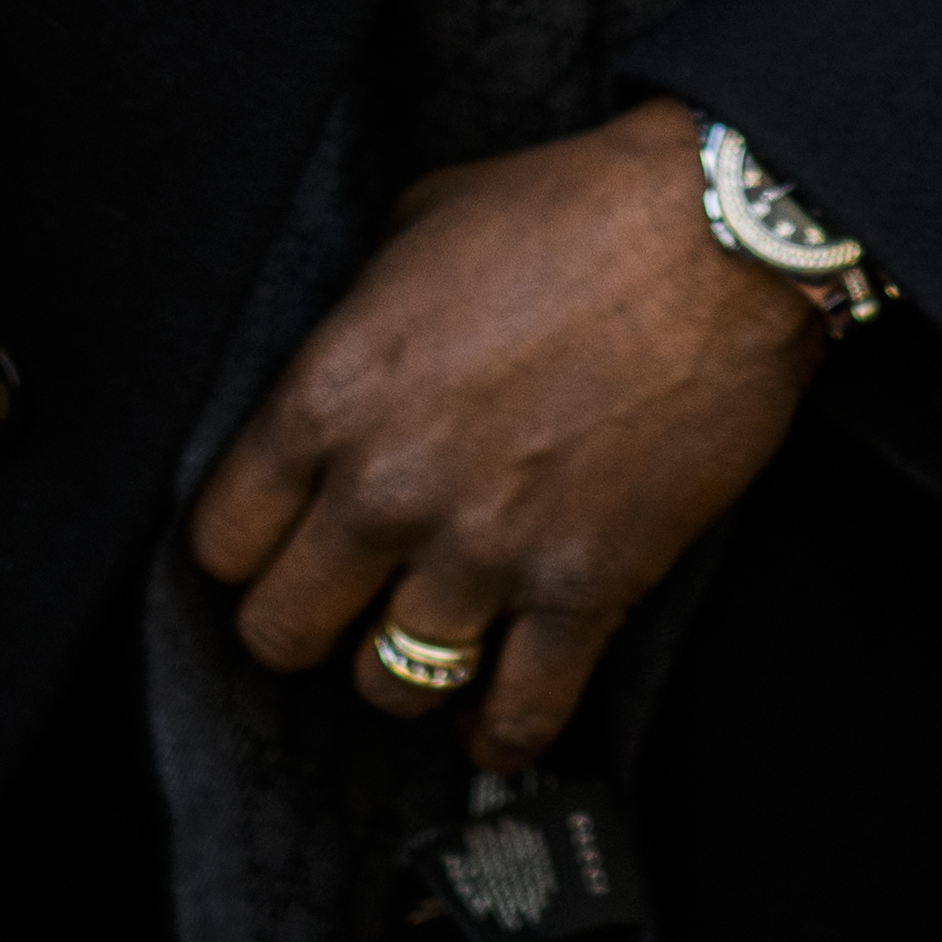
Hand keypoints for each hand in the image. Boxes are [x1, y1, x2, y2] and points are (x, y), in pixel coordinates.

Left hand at [190, 101, 819, 766]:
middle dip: (303, 624)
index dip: (244, 547)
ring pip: (388, 686)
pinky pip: (516, 718)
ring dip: (402, 670)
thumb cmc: (571, 208)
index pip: (221, 540)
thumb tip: (349, 377)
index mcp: (331, 394)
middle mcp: (389, 489)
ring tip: (426, 641)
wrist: (720, 236)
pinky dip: (499, 734)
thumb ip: (362, 320)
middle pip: (281, 633)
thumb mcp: (420, 224)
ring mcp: (487, 551)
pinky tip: (492, 720)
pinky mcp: (585, 590)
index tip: (275, 543)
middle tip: (338, 602)